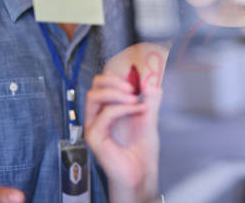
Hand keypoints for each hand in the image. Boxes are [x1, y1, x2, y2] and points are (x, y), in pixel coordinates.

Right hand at [84, 73, 161, 202]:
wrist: (141, 171)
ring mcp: (94, 125)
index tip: (137, 77)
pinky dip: (123, 109)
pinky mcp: (94, 137)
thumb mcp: (150, 116)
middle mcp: (98, 115)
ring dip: (116, 92)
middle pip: (95, 85)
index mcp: (108, 107)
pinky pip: (104, 114)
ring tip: (135, 98)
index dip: (118, 74)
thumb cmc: (142, 147)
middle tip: (133, 88)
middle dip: (114, 80)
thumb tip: (151, 80)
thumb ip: (150, 98)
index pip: (104, 82)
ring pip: (93, 95)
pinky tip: (138, 110)